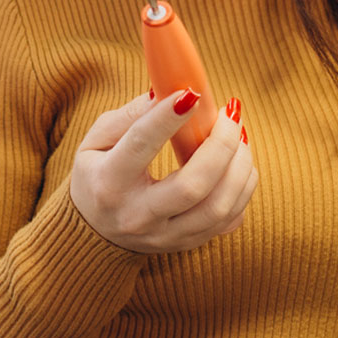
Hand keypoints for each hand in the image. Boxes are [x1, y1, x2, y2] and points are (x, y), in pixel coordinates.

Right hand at [70, 89, 256, 253]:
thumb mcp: (96, 141)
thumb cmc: (97, 175)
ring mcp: (166, 236)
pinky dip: (243, 187)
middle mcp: (138, 216)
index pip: (141, 145)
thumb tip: (167, 93)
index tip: (192, 93)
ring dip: (240, 166)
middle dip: (221, 144)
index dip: (168, 118)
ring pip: (219, 208)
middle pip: (193, 185)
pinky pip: (229, 220)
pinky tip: (238, 163)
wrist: (94, 233)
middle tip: (230, 113)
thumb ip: (130, 115)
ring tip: (239, 135)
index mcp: (109, 183)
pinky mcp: (188, 244)